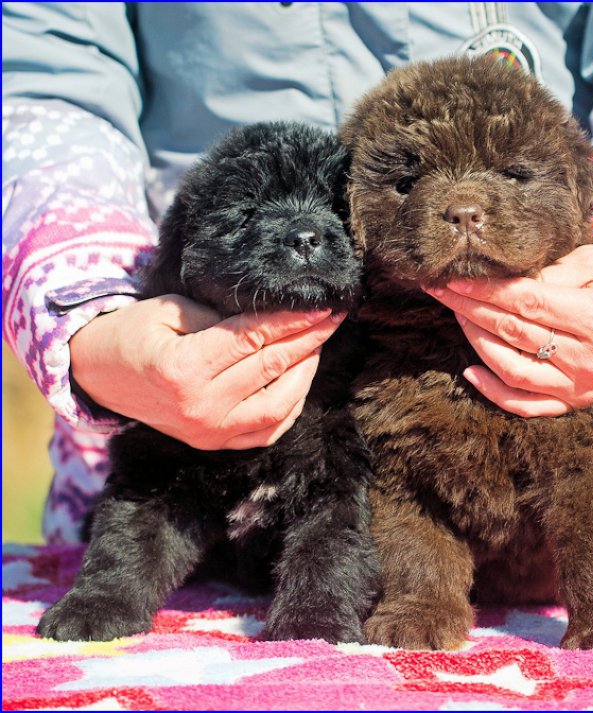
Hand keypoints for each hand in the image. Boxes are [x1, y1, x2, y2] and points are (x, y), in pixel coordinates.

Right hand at [69, 295, 344, 448]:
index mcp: (183, 369)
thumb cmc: (134, 333)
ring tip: (317, 344)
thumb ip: (222, 316)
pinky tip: (300, 379)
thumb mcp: (170, 308)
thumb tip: (275, 318)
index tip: (324, 305)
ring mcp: (209, 432)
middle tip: (334, 318)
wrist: (99, 374)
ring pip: (279, 406)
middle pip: (272, 368)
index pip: (254, 339)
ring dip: (306, 373)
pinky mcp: (214, 444)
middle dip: (310, 340)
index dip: (294, 321)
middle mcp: (200, 407)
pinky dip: (290, 406)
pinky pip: (267, 431)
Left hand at [425, 245, 592, 416]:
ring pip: (513, 370)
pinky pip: (527, 406)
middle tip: (442, 290)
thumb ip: (551, 272)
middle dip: (471, 309)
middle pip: (514, 334)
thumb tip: (502, 279)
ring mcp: (581, 386)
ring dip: (477, 343)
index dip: (487, 291)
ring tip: (457, 316)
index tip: (456, 278)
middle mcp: (589, 360)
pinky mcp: (575, 401)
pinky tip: (470, 371)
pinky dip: (495, 393)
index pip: (528, 304)